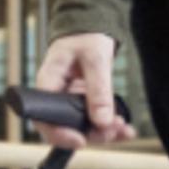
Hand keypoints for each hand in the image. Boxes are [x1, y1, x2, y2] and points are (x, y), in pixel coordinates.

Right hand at [31, 31, 138, 149]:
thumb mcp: (95, 59)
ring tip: (123, 129)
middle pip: (65, 127)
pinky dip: (109, 126)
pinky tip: (125, 128)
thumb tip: (102, 120)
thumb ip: (98, 89)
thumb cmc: (86, 36)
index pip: (44, 118)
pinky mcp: (82, 102)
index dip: (59, 134)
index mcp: (48, 82)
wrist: (92, 28)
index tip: (81, 140)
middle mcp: (55, 96)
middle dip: (90, 134)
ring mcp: (68, 101)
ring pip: (82, 127)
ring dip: (103, 132)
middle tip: (112, 131)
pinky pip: (93, 119)